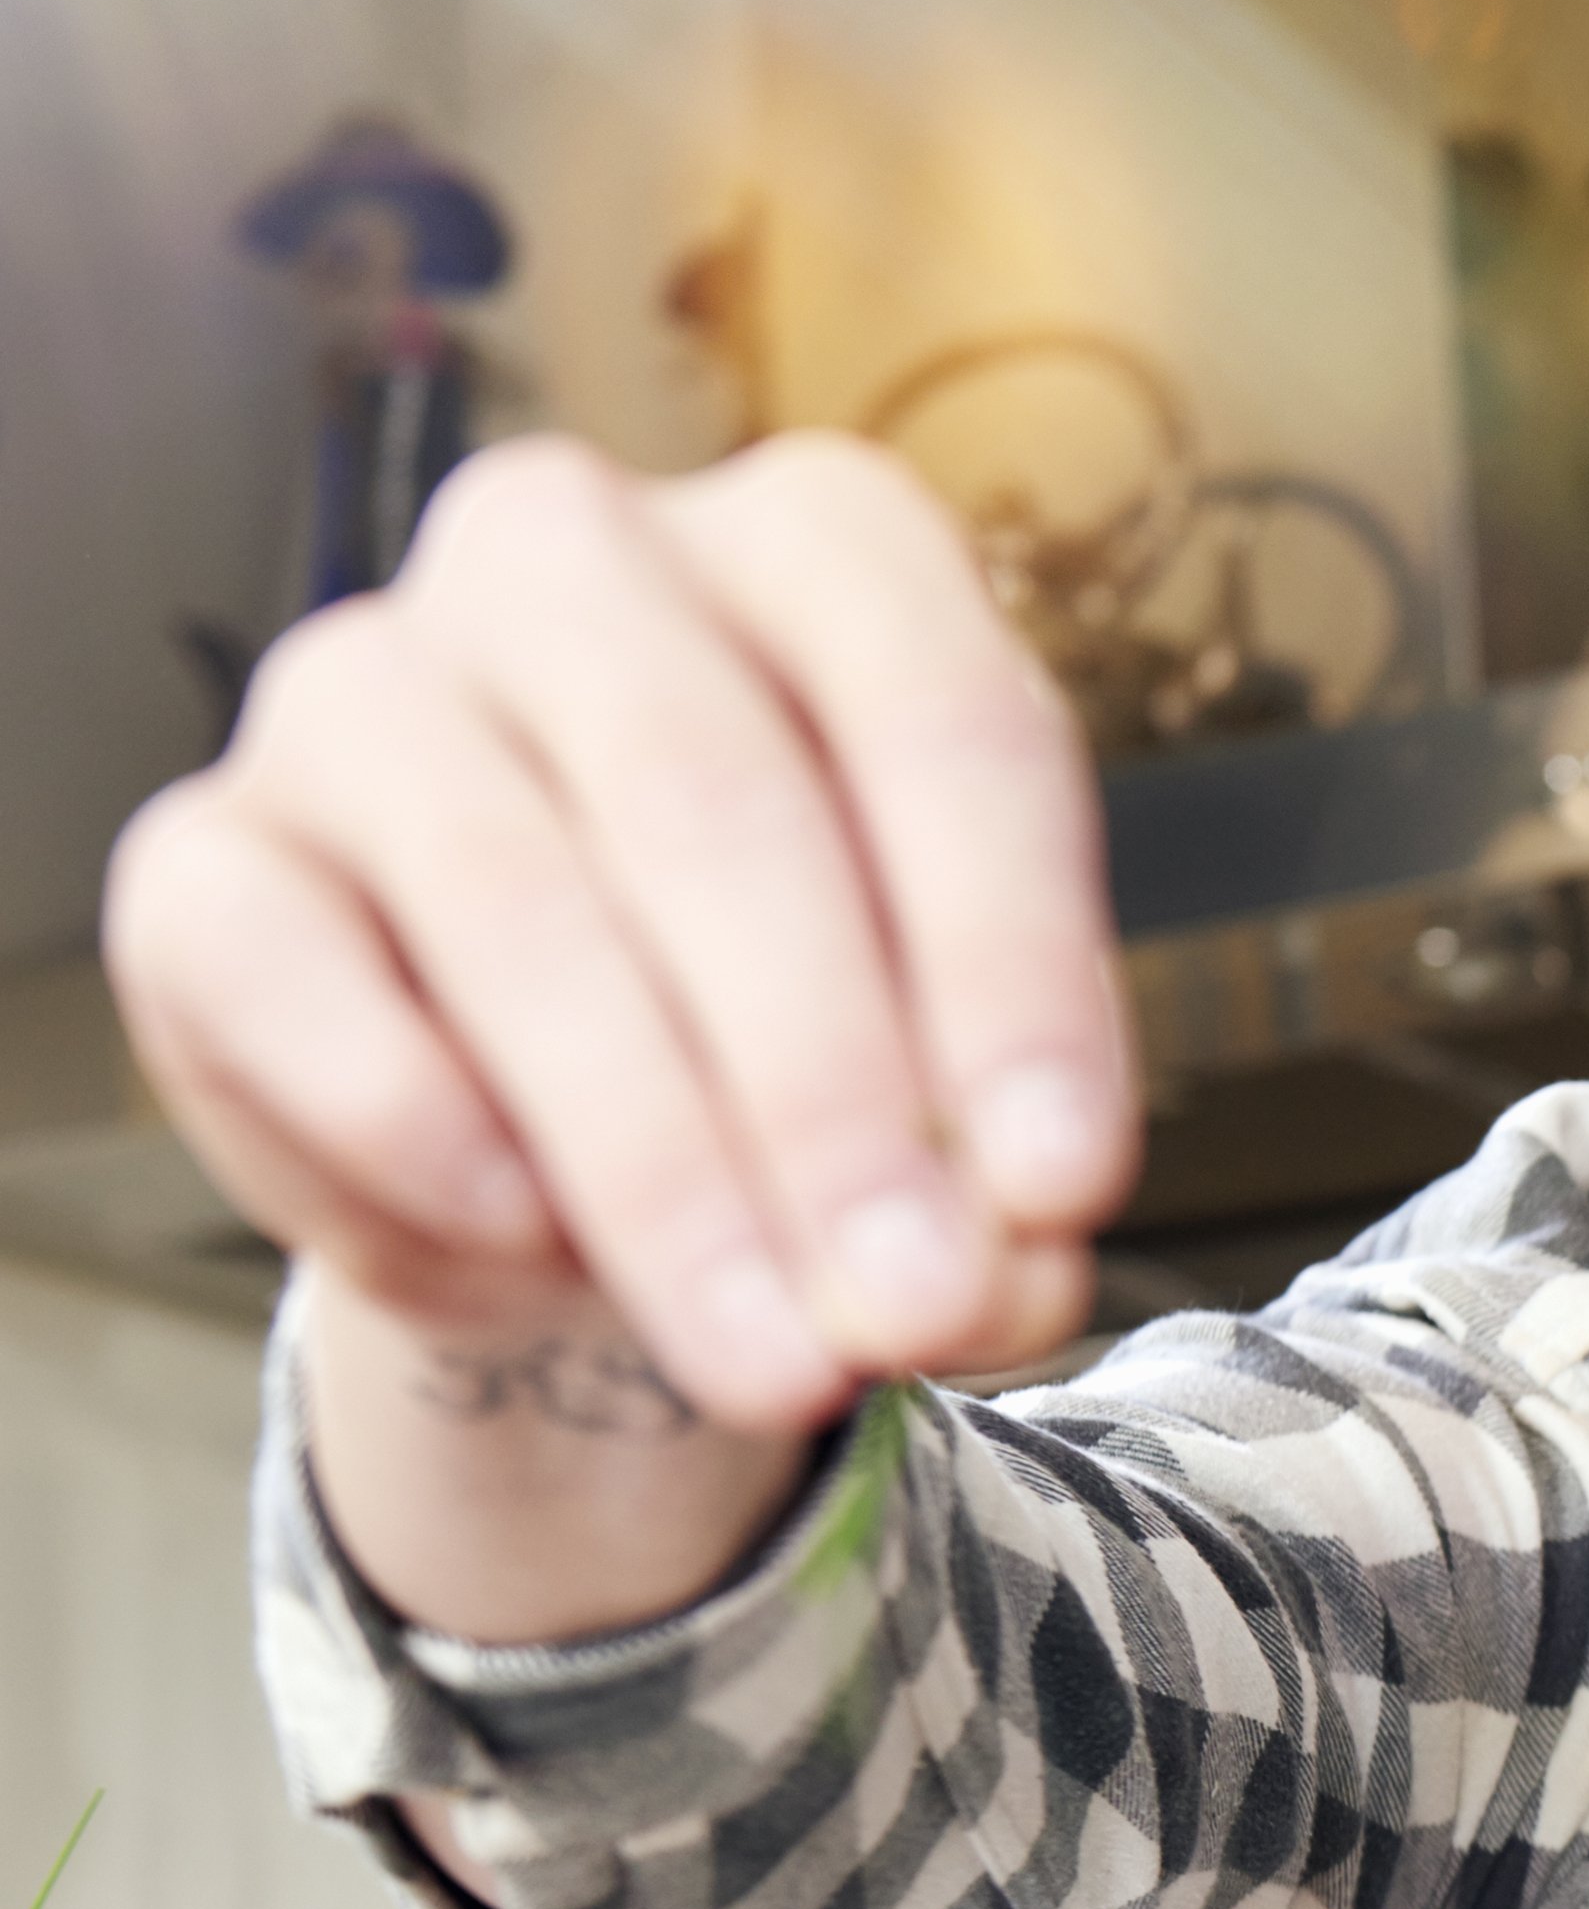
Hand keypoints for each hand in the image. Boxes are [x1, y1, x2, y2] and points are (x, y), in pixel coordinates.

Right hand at [103, 429, 1138, 1439]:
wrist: (577, 1142)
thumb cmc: (809, 1042)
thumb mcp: (948, 1086)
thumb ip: (996, 1161)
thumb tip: (1006, 1267)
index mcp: (817, 552)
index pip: (943, 724)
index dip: (1013, 971)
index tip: (1062, 1185)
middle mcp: (574, 561)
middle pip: (719, 806)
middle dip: (832, 1094)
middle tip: (909, 1304)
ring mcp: (361, 685)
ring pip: (515, 900)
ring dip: (661, 1163)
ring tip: (775, 1356)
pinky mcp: (205, 855)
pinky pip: (289, 976)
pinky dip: (420, 1126)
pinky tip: (525, 1235)